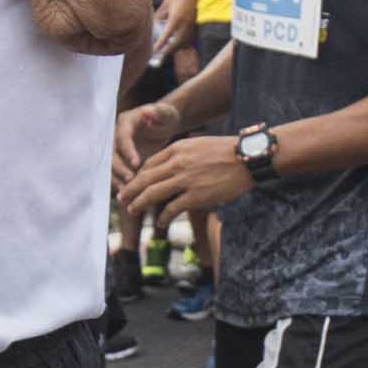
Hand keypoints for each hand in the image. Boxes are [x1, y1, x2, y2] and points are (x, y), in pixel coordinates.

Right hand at [110, 100, 172, 202]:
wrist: (163, 125)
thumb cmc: (166, 118)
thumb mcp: (166, 113)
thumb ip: (159, 113)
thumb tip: (150, 112)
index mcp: (126, 122)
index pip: (122, 136)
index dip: (127, 150)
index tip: (136, 163)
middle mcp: (116, 135)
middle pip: (112, 153)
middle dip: (119, 168)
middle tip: (130, 181)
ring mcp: (116, 149)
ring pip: (110, 166)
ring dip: (116, 179)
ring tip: (127, 192)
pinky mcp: (120, 160)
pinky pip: (115, 173)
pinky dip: (119, 184)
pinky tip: (127, 196)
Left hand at [120, 131, 250, 221]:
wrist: (247, 158)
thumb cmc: (226, 151)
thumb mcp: (199, 144)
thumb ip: (182, 153)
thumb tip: (170, 165)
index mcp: (178, 149)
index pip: (149, 163)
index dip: (137, 176)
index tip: (132, 184)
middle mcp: (178, 163)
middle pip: (145, 178)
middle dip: (130, 190)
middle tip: (120, 198)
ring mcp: (185, 180)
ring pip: (153, 193)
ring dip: (139, 203)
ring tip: (132, 210)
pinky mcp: (196, 196)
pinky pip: (172, 208)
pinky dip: (163, 217)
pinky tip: (160, 222)